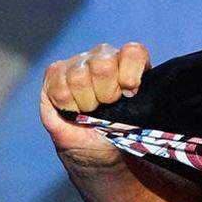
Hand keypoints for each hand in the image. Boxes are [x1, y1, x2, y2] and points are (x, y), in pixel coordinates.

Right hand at [39, 42, 151, 167]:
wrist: (93, 149)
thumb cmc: (119, 133)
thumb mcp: (138, 121)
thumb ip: (144, 104)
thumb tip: (146, 99)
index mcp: (131, 63)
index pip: (133, 51)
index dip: (130, 73)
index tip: (130, 93)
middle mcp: (105, 57)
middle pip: (104, 65)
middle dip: (106, 93)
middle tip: (107, 105)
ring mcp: (79, 62)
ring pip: (79, 77)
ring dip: (86, 102)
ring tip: (91, 110)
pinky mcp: (55, 72)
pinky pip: (59, 87)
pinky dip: (67, 105)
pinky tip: (74, 109)